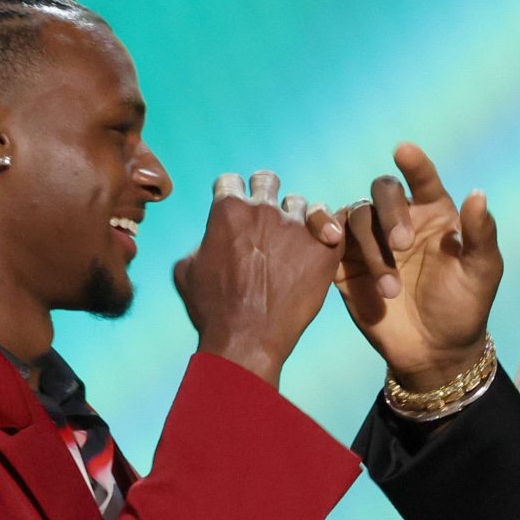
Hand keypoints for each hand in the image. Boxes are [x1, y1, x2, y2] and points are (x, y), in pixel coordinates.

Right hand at [173, 171, 347, 386]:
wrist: (248, 340)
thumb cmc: (213, 310)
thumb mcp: (188, 270)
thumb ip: (201, 242)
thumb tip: (211, 237)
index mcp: (228, 209)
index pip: (230, 181)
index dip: (230, 195)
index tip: (234, 213)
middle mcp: (264, 209)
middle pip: (267, 179)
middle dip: (263, 192)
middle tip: (265, 217)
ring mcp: (297, 227)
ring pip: (299, 203)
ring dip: (294, 218)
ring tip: (290, 244)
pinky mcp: (325, 247)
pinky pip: (331, 222)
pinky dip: (325, 230)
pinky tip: (318, 244)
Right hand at [333, 143, 501, 391]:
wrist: (434, 352)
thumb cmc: (464, 308)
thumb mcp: (483, 273)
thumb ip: (481, 235)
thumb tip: (477, 194)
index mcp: (434, 214)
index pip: (423, 179)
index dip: (414, 163)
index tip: (404, 150)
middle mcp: (399, 220)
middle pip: (383, 192)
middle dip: (391, 213)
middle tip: (403, 245)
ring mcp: (370, 241)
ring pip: (357, 217)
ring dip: (372, 248)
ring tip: (391, 289)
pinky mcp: (345, 264)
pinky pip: (325, 236)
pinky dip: (322, 229)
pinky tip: (329, 242)